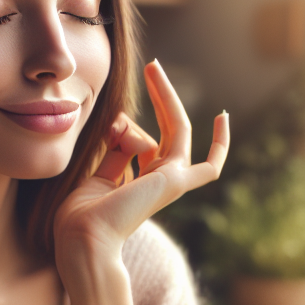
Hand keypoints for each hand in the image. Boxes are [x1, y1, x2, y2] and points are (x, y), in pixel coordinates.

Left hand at [53, 59, 228, 267]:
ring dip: (165, 96)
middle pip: (167, 130)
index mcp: (138, 184)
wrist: (83, 238)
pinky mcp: (175, 182)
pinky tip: (223, 117)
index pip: (145, 145)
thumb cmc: (80, 217)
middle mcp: (158, 183)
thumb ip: (114, 152)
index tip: (124, 108)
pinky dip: (220, 143)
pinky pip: (209, 165)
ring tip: (152, 67)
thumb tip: (126, 123)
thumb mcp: (95, 175)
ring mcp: (170, 183)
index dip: (135, 124)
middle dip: (160, 96)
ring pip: (177, 130)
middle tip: (151, 65)